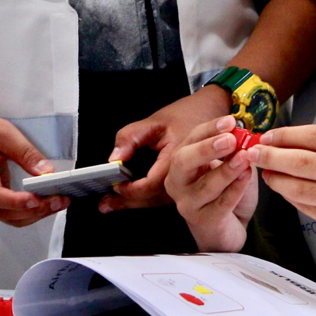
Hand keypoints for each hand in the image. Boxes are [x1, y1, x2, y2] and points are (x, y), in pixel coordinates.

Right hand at [0, 110, 66, 226]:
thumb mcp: (3, 132)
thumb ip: (25, 152)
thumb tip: (47, 172)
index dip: (15, 201)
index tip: (37, 199)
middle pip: (5, 213)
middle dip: (35, 211)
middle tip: (59, 200)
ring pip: (11, 218)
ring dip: (36, 214)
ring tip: (58, 202)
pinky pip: (12, 213)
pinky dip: (30, 212)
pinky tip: (46, 202)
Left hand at [101, 87, 231, 212]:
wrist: (211, 112)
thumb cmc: (186, 115)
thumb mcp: (153, 121)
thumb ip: (130, 138)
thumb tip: (115, 157)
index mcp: (175, 161)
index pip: (149, 186)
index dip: (130, 189)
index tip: (114, 185)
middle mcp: (182, 176)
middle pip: (152, 199)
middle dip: (126, 202)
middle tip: (105, 203)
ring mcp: (185, 181)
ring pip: (157, 201)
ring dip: (134, 203)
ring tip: (111, 203)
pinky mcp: (184, 181)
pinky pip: (162, 195)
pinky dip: (145, 197)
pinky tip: (129, 197)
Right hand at [165, 116, 256, 251]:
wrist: (229, 229)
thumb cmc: (226, 193)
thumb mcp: (228, 165)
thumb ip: (231, 150)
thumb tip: (239, 132)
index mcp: (181, 162)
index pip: (191, 140)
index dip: (209, 129)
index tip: (230, 121)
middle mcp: (177, 182)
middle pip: (183, 161)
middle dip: (207, 148)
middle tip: (230, 139)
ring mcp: (188, 204)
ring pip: (204, 185)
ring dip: (226, 170)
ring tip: (245, 158)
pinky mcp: (204, 222)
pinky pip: (220, 204)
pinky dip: (235, 189)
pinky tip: (246, 177)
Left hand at [250, 124, 315, 275]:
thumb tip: (292, 144)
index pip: (314, 136)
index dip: (284, 135)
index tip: (265, 136)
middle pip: (301, 160)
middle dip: (270, 156)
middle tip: (252, 154)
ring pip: (300, 187)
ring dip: (276, 181)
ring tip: (265, 175)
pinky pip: (310, 209)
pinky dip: (293, 200)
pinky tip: (285, 193)